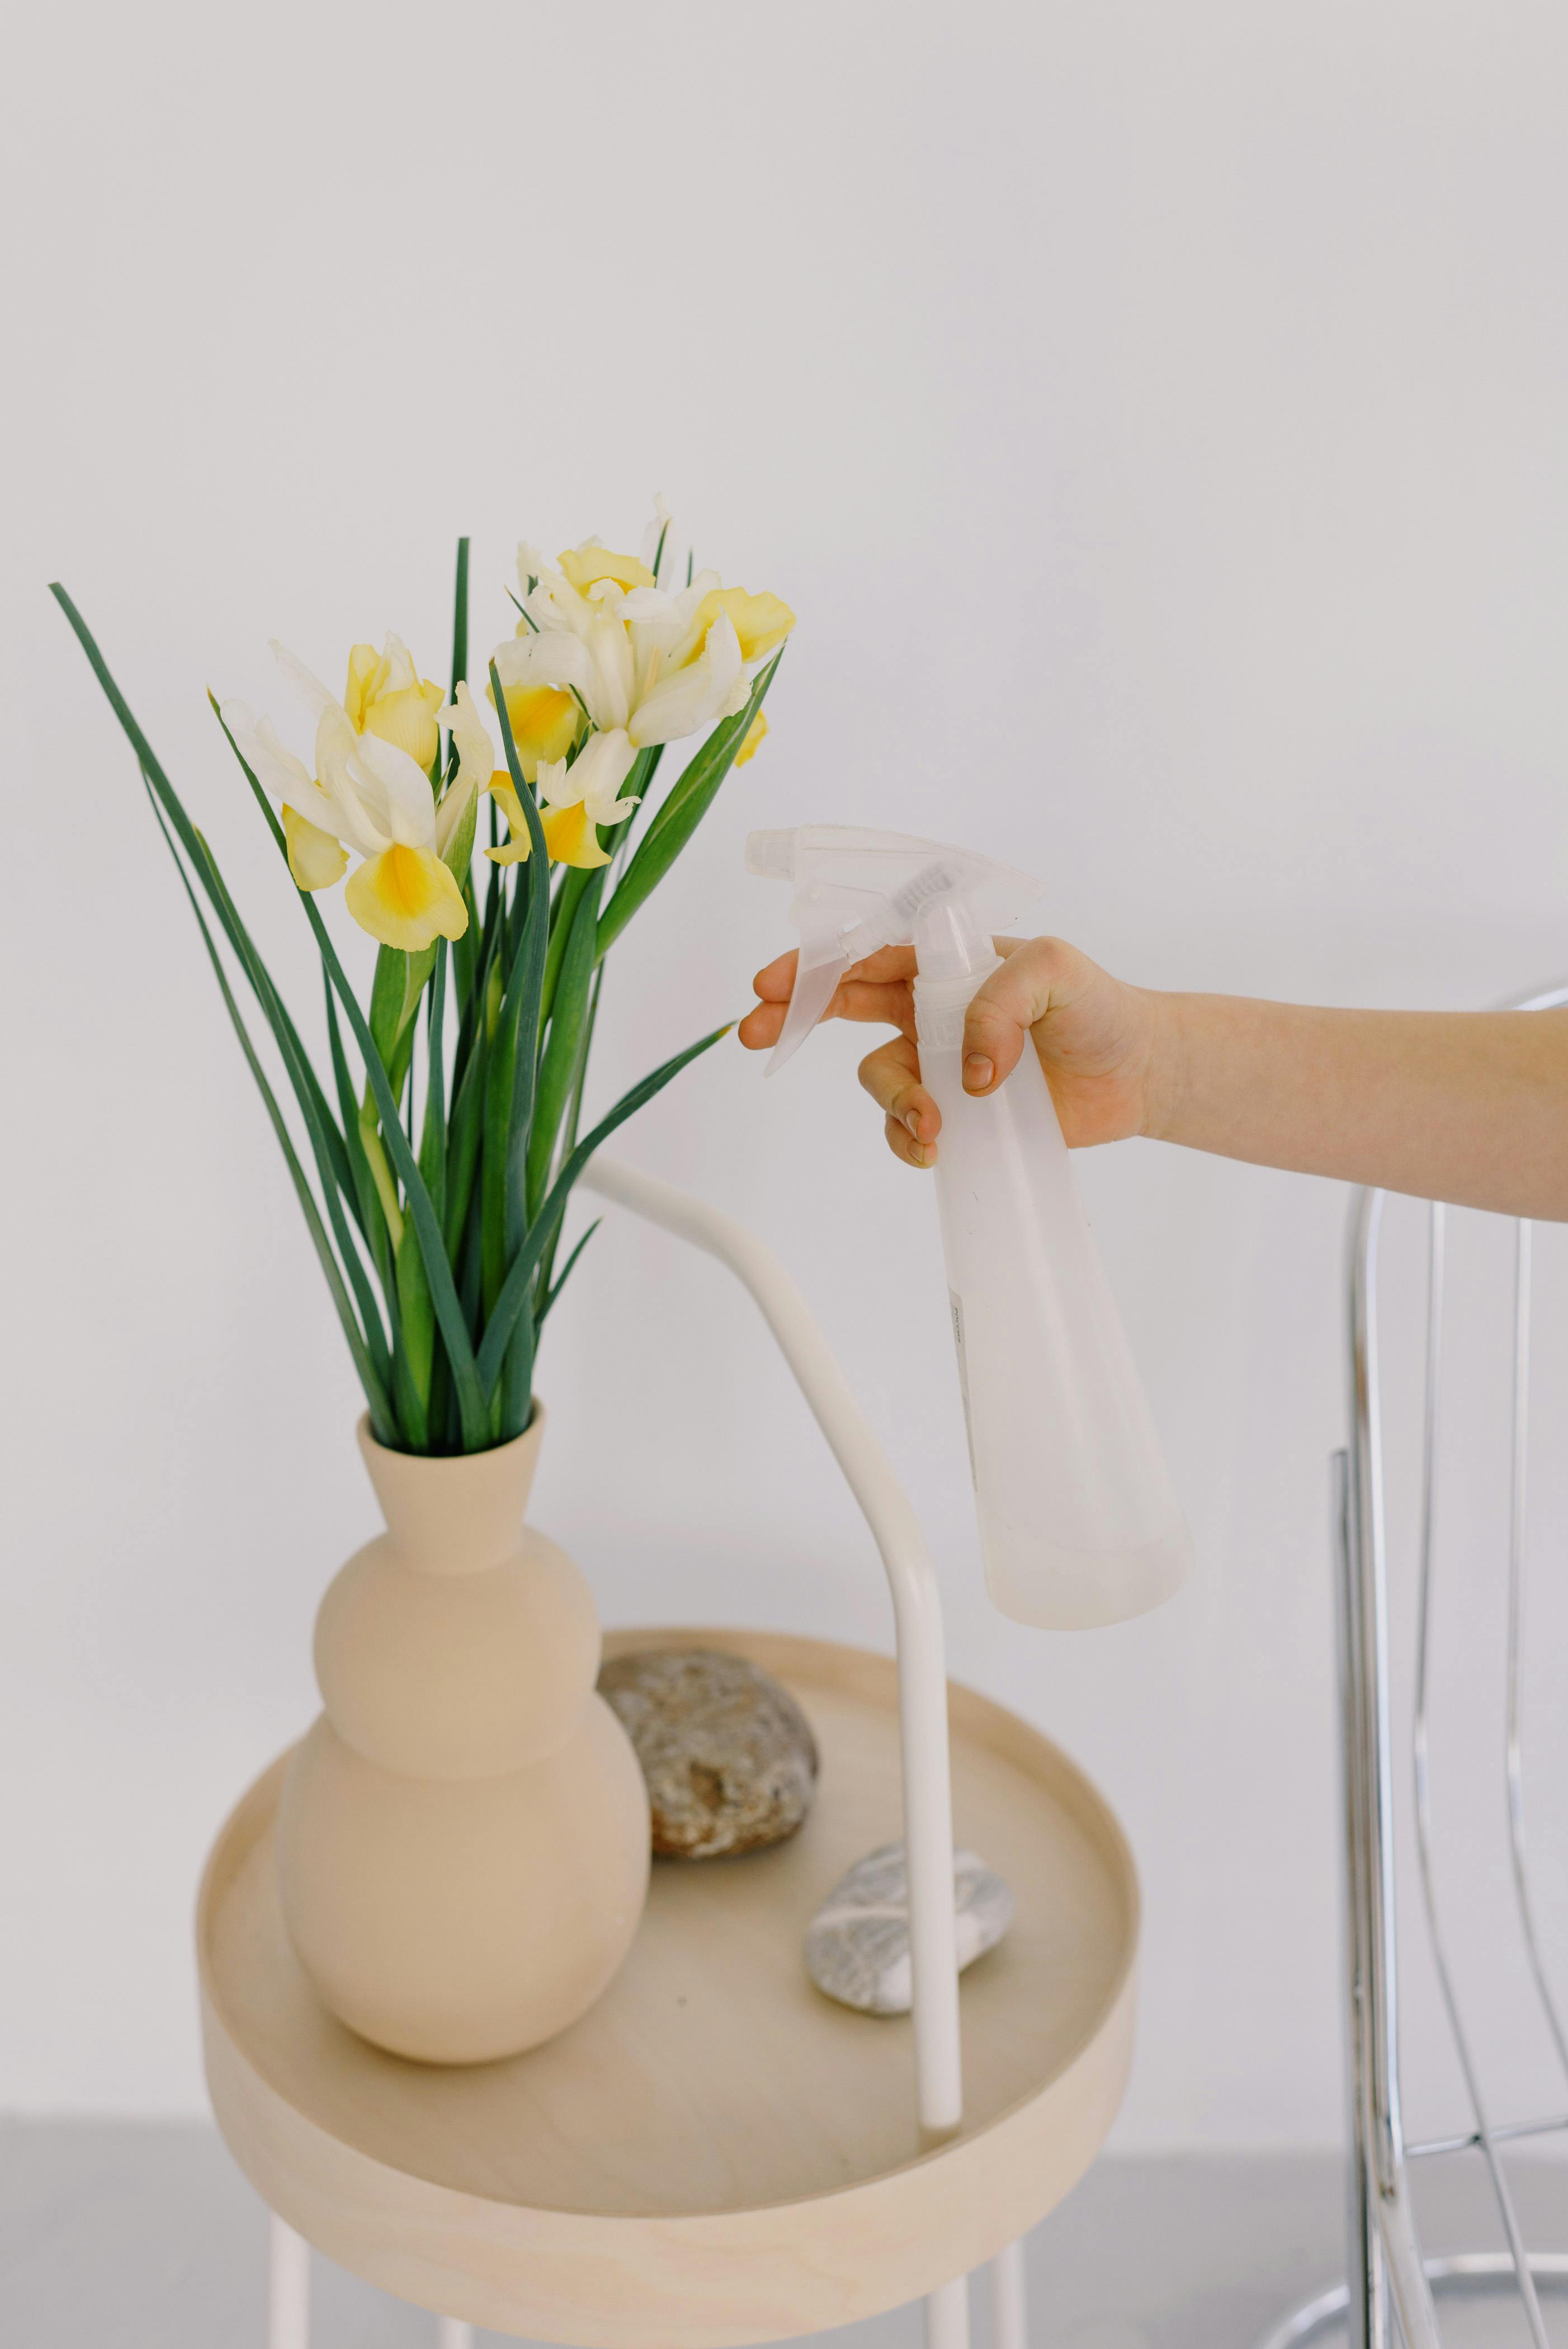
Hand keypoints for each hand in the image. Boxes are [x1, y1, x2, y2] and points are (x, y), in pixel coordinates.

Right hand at [737, 936, 1165, 1168]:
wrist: (1136, 1071)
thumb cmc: (1098, 1006)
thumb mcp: (1055, 969)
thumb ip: (1002, 998)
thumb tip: (967, 1067)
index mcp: (945, 960)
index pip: (866, 952)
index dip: (814, 965)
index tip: (772, 984)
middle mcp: (929, 1007)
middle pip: (841, 1006)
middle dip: (792, 1016)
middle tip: (753, 1032)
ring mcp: (937, 1061)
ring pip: (878, 1078)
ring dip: (892, 1102)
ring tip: (930, 1125)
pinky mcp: (953, 1111)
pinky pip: (905, 1127)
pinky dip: (908, 1139)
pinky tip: (936, 1147)